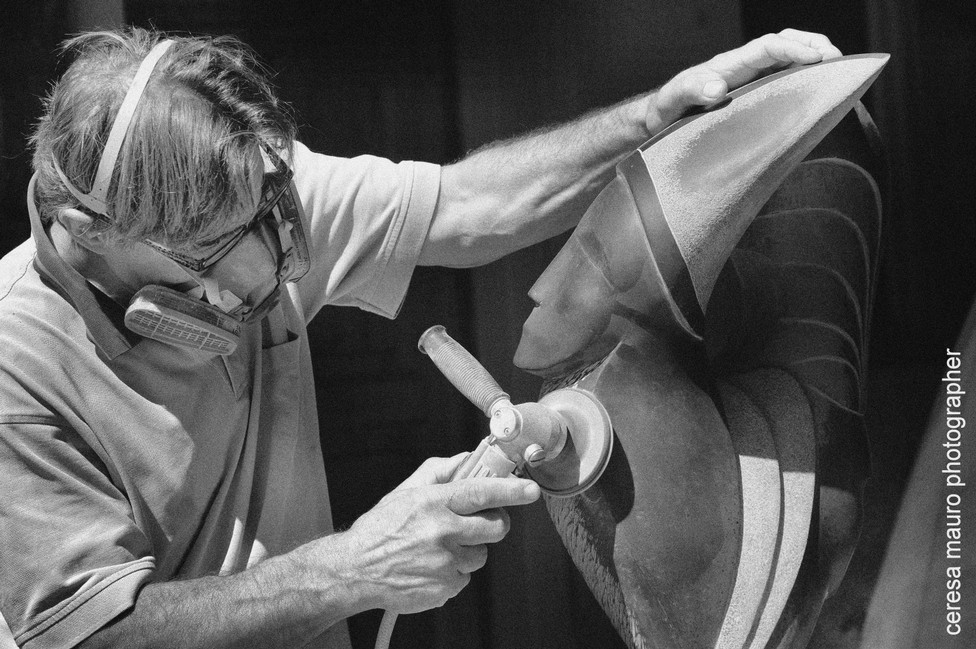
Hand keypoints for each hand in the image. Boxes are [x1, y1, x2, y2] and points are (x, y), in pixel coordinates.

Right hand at [339, 454, 540, 613]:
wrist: (354, 570)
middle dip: (493, 523)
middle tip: (477, 522)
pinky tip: (431, 566)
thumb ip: (438, 472)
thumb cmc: (379, 530)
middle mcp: (442, 531)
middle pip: (494, 527)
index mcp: (433, 503)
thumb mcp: (405, 492)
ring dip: (467, 549)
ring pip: (480, 554)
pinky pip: (465, 577)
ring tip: (439, 547)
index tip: (530, 490)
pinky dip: (453, 572)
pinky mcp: (444, 587)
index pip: (482, 492)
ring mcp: (444, 562)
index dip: (510, 490)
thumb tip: (466, 460)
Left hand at [646, 29, 842, 134]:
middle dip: (814, 45)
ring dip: (816, 60)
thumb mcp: (674, 99)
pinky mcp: (756, 96)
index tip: (817, 58)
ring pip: (790, 60)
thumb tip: (718, 90)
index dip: (793, 49)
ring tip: (841, 73)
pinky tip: (821, 94)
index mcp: (731, 64)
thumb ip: (692, 91)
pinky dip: (806, 81)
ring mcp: (753, 80)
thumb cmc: (668, 108)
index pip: (768, 46)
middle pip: (786, 43)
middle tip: (840, 60)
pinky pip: (786, 81)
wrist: (662, 120)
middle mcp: (745, 67)